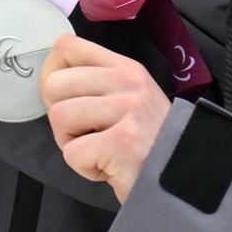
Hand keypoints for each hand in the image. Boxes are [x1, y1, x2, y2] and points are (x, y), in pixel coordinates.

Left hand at [41, 34, 169, 201]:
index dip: (51, 74)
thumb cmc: (147, 147)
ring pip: (59, 117)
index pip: (67, 47)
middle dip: (60, 117)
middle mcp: (129, 83)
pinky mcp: (123, 143)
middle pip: (54, 84)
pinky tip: (109, 168)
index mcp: (126, 69)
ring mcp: (129, 111)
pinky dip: (84, 167)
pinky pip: (72, 152)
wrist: (182, 183)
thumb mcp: (129, 102)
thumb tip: (50, 79)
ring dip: (71, 143)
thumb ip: (96, 85)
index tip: (62, 98)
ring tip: (100, 151)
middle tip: (86, 135)